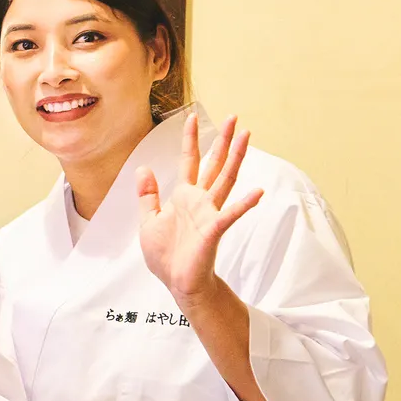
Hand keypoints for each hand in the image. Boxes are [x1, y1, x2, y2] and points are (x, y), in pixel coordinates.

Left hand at [136, 113, 263, 306]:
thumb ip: (148, 196)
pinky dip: (244, 203)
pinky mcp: (214, 230)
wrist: (177, 283)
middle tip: (234, 117)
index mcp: (184, 197)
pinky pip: (231, 214)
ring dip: (236, 158)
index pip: (189, 161)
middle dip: (223, 141)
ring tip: (247, 136)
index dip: (191, 140)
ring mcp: (210, 213)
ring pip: (226, 180)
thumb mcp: (148, 221)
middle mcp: (200, 200)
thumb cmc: (166, 255)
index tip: (192, 117)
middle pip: (214, 164)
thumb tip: (143, 168)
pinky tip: (258, 192)